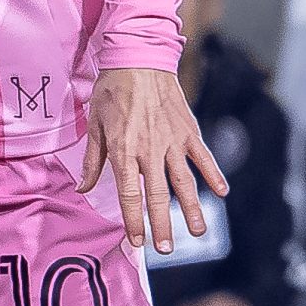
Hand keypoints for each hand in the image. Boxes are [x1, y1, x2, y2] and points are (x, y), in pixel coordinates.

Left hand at [80, 66, 226, 252]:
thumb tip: (83, 188)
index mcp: (124, 149)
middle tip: (166, 248)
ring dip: (192, 209)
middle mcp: (150, 149)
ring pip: (184, 181)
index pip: (129, 193)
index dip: (133, 219)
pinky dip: (213, 175)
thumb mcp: (94, 124)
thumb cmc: (112, 90)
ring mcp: (173, 140)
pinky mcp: (188, 130)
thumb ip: (92, 159)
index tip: (137, 240)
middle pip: (158, 194)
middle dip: (162, 224)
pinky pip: (203, 156)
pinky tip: (221, 193)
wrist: (140, 56)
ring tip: (198, 233)